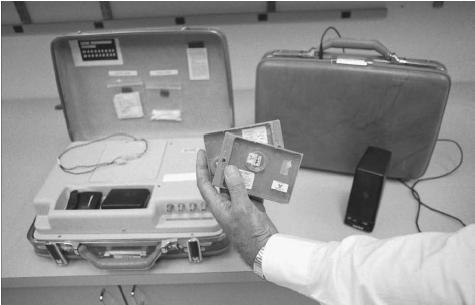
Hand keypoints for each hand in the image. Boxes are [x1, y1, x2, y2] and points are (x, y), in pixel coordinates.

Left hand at [196, 150, 277, 265]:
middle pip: (219, 180)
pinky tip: (259, 174)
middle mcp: (225, 203)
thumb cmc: (249, 235)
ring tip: (244, 158)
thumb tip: (228, 169)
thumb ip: (235, 187)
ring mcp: (238, 204)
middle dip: (222, 165)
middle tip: (225, 151)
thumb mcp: (241, 208)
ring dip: (240, 171)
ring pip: (236, 183)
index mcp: (217, 205)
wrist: (264, 248)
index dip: (201, 167)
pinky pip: (249, 189)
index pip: (204, 182)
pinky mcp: (251, 206)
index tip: (201, 153)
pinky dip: (253, 181)